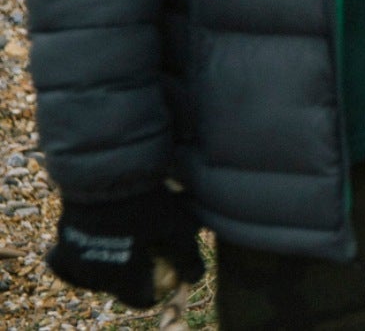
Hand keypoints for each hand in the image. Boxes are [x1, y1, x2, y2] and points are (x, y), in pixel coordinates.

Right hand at [46, 190, 201, 309]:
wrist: (105, 173)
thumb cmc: (147, 203)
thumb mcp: (179, 228)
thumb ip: (188, 257)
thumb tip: (193, 278)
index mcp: (122, 279)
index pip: (139, 300)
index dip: (154, 291)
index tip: (162, 276)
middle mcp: (94, 276)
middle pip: (115, 287)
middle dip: (130, 277)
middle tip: (146, 254)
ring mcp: (74, 260)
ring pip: (91, 277)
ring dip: (106, 268)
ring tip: (124, 245)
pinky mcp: (62, 241)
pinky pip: (67, 262)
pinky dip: (80, 258)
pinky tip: (96, 243)